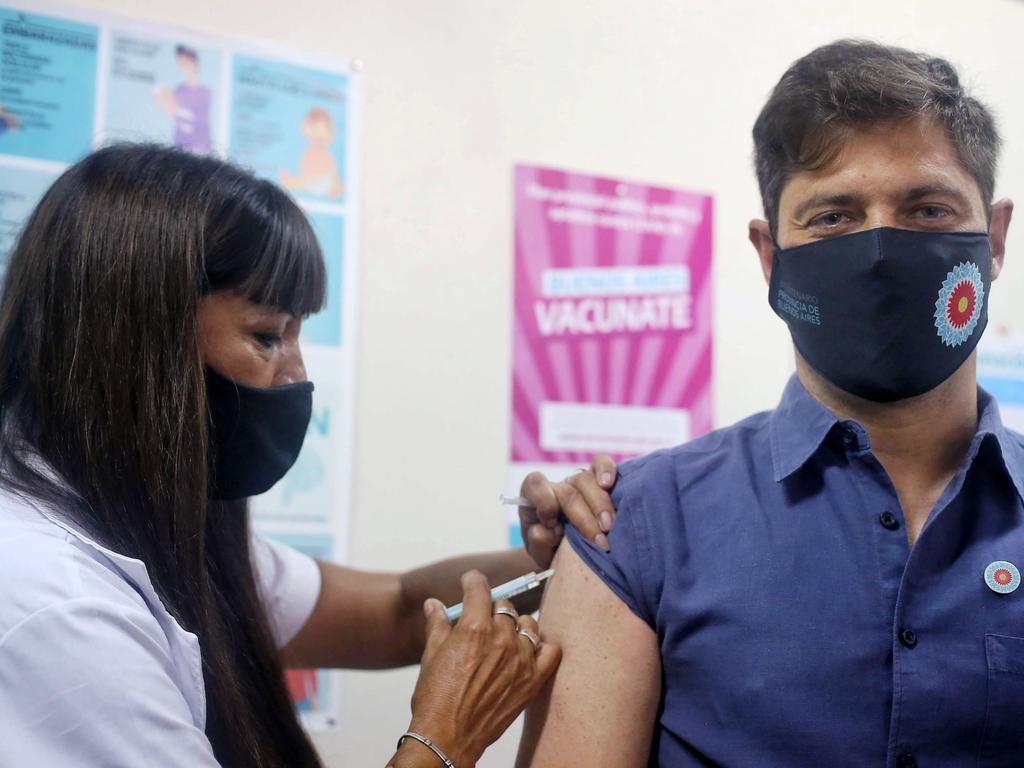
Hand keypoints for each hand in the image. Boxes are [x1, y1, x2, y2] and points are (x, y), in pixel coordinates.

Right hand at [397, 572, 560, 767]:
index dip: (473, 581)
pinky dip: (541, 645)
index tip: (471, 581)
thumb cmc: (436, 699)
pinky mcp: (533, 680)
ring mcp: (521, 659)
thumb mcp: (431, 656)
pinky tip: (529, 649)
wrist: (447, 738)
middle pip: (504, 606)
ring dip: (515, 625)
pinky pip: (550, 650)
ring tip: (504, 637)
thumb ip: (437, 624)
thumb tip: (434, 604)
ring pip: (528, 623)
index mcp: (474, 627)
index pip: (480, 588)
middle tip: (482, 620)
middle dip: (491, 608)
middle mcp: (501, 638)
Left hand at [519, 455, 617, 568]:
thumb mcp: (539, 551)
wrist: (565, 551)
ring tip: (609, 527)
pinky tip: (610, 485)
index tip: (551, 524)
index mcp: (535, 498)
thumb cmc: (550, 549)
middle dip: (584, 517)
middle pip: (569, 490)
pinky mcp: (599, 480)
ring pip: (586, 479)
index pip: (535, 486)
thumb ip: (538, 542)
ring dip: (600, 505)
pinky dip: (607, 470)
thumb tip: (548, 531)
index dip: (544, 502)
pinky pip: (602, 463)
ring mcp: (578, 481)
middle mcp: (557, 486)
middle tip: (599, 540)